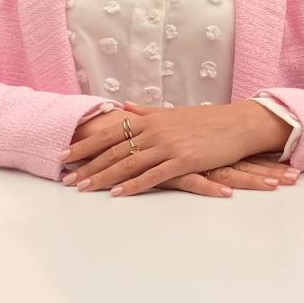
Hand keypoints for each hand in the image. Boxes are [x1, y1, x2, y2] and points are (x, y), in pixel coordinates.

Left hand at [64, 112, 254, 197]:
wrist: (240, 124)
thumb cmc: (209, 120)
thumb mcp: (174, 113)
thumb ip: (146, 112)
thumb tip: (124, 108)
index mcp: (151, 119)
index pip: (110, 133)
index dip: (85, 145)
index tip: (64, 155)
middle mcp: (156, 131)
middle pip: (114, 150)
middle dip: (87, 165)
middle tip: (66, 179)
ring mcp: (169, 146)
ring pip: (129, 163)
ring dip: (103, 177)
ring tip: (83, 188)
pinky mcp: (184, 160)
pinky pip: (153, 175)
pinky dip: (133, 185)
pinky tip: (117, 194)